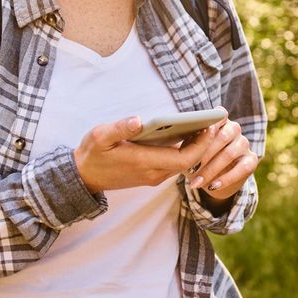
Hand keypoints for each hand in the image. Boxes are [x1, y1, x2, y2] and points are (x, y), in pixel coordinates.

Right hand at [75, 116, 209, 192]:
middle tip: (214, 121)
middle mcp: (153, 173)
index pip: (184, 159)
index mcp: (143, 162)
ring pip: (184, 164)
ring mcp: (153, 176)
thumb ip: (119, 128)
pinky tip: (190, 134)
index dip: (201, 144)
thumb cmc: (92, 154)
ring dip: (197, 147)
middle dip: (205, 143)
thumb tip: (138, 120)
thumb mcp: (100, 136)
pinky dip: (186, 151)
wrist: (83, 177)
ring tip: (206, 124)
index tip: (209, 126)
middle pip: (189, 162)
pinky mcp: (151, 175)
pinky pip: (176, 164)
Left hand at [184, 118, 259, 201]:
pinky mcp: (251, 160)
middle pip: (223, 136)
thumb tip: (181, 144)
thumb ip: (189, 144)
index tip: (197, 135)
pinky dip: (225, 179)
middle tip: (190, 169)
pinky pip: (242, 168)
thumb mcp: (190, 152)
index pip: (218, 115)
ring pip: (230, 153)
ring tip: (196, 182)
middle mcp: (234, 129)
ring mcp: (244, 144)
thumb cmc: (198, 161)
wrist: (213, 181)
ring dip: (211, 169)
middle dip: (205, 154)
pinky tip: (213, 187)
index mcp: (219, 121)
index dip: (209, 124)